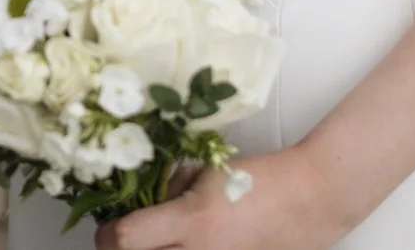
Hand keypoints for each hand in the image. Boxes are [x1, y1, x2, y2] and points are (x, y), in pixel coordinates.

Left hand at [94, 147, 353, 249]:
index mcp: (192, 221)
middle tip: (126, 238)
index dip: (106, 233)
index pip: (125, 238)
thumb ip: (167, 187)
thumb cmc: (260, 180)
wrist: (307, 201)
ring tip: (161, 241)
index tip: (107, 225)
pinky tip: (184, 246)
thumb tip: (138, 199)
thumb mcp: (205, 172)